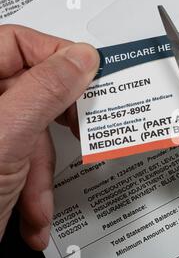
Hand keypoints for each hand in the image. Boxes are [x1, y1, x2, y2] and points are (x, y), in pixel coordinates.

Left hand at [0, 25, 98, 249]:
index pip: (18, 43)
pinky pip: (28, 161)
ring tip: (39, 201)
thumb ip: (45, 91)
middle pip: (33, 92)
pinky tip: (31, 214)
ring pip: (34, 134)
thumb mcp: (7, 138)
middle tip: (79, 130)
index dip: (58, 57)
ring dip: (42, 175)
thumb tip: (81, 59)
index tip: (90, 76)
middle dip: (55, 129)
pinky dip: (35, 191)